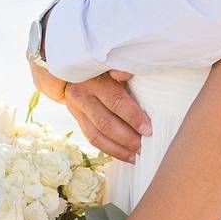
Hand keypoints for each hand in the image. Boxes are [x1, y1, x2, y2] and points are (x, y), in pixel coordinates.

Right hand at [28, 62, 151, 162]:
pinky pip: (92, 139)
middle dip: (127, 138)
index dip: (133, 117)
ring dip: (119, 149)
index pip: (115, 102)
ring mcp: (77, 110)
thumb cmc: (101, 65)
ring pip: (97, 136)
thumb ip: (120, 67)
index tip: (148, 129)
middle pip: (106, 123)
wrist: (72, 67)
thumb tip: (127, 73)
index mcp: (93, 80)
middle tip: (145, 147)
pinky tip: (125, 156)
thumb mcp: (110, 62)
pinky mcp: (77, 119)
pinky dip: (110, 150)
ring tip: (137, 157)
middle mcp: (82, 96)